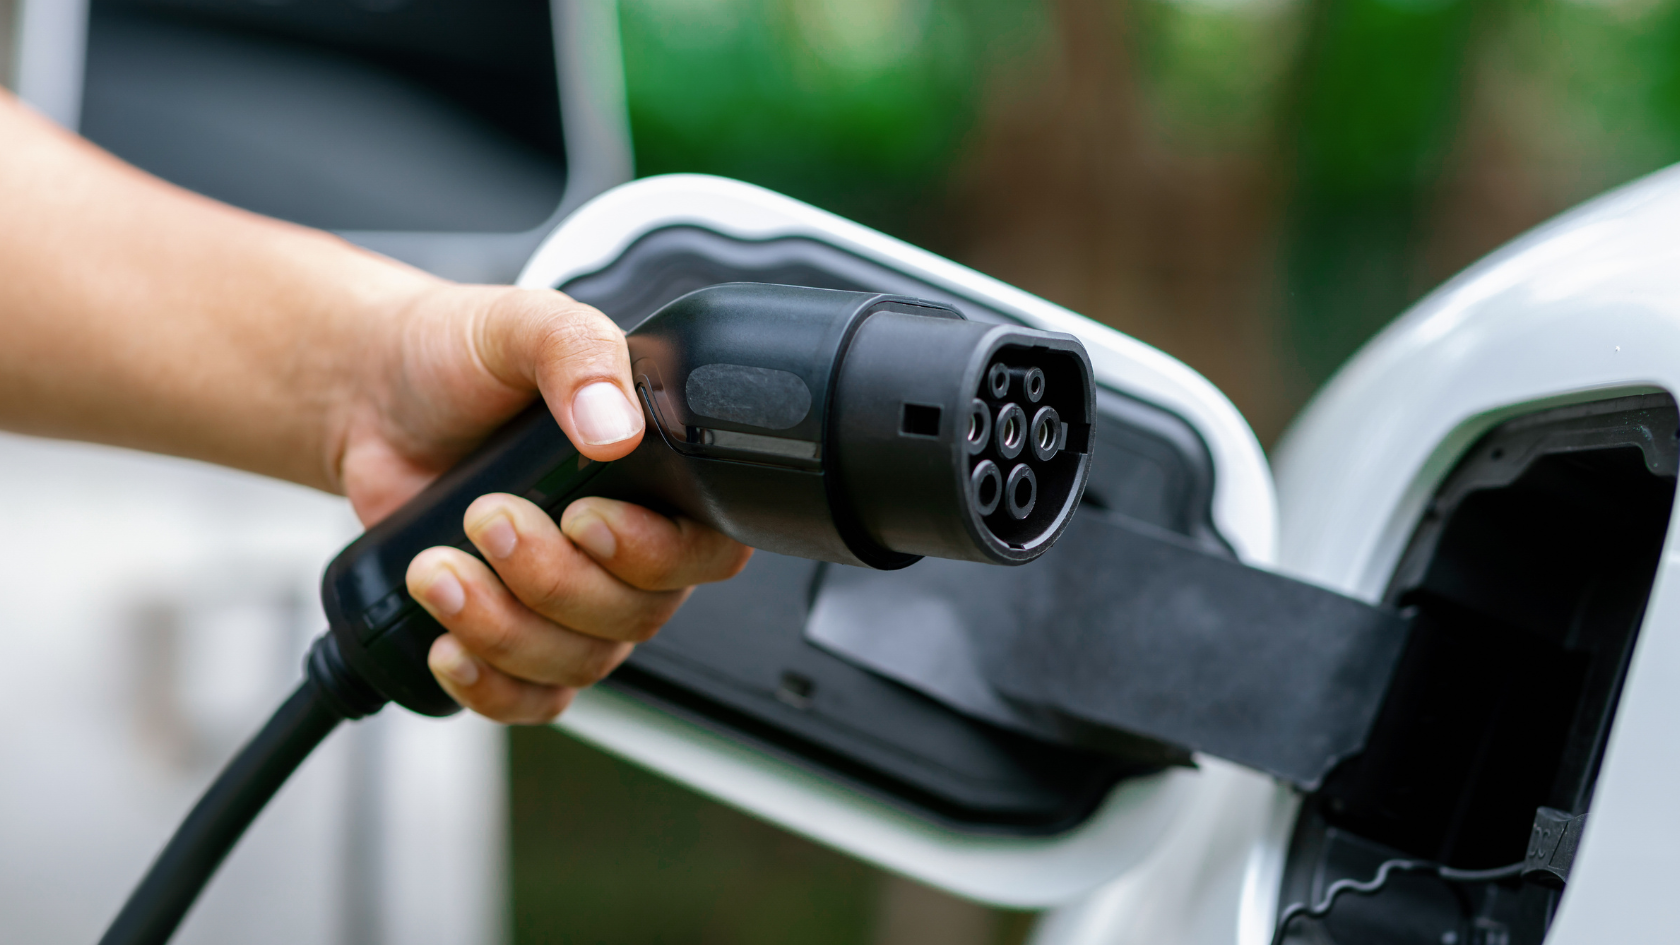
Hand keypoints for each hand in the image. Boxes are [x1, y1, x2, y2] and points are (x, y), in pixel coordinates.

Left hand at [336, 284, 750, 722]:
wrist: (373, 396)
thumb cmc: (460, 358)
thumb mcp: (524, 324)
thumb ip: (578, 354)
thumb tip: (615, 427)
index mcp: (656, 477)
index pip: (705, 551)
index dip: (653, 554)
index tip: (585, 518)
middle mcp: (626, 550)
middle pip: (633, 616)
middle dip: (550, 580)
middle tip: (485, 516)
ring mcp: (570, 602)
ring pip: (576, 662)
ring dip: (503, 628)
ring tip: (436, 568)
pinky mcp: (512, 636)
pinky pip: (530, 699)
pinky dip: (490, 687)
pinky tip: (447, 644)